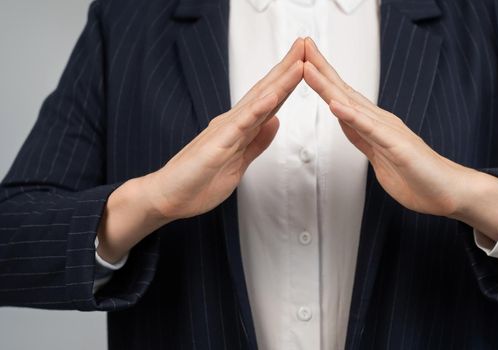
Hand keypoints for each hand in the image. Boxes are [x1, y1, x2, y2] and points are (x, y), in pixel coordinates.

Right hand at [96, 39, 304, 261]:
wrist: (167, 197)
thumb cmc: (198, 181)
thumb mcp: (239, 163)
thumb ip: (257, 142)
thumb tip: (274, 122)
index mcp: (239, 129)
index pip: (270, 101)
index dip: (289, 82)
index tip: (305, 62)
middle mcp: (233, 124)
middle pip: (266, 92)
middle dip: (287, 69)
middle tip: (305, 45)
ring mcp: (225, 132)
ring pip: (257, 102)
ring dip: (279, 81)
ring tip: (297, 62)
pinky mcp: (218, 145)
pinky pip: (242, 125)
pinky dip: (258, 108)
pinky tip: (273, 94)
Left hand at [302, 38, 497, 239]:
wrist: (449, 191)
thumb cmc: (418, 175)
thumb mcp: (379, 154)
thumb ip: (361, 136)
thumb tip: (344, 119)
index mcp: (374, 124)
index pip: (343, 96)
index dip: (322, 78)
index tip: (304, 61)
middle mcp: (381, 121)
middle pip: (344, 91)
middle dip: (321, 69)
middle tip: (303, 46)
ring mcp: (389, 132)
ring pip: (352, 105)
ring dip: (329, 86)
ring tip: (310, 68)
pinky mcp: (397, 147)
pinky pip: (369, 130)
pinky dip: (351, 116)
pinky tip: (336, 105)